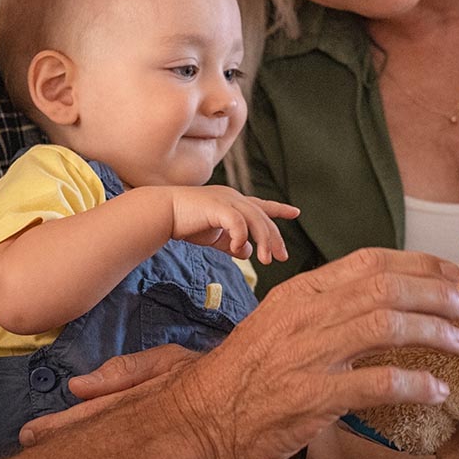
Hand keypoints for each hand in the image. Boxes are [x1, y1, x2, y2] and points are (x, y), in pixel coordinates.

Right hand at [25, 249, 458, 458]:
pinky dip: (413, 384)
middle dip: (435, 295)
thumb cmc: (243, 374)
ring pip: (384, 326)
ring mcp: (307, 354)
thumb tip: (375, 301)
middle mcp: (305, 314)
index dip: (416, 264)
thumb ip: (322, 310)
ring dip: (432, 332)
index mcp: (299, 292)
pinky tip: (437, 391)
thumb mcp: (278, 324)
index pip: (367, 261)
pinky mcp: (311, 398)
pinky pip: (376, 384)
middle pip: (384, 288)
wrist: (199, 417)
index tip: (449, 274)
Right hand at [167, 185, 297, 262]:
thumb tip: (247, 252)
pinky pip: (237, 223)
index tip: (296, 212)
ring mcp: (226, 200)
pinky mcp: (217, 206)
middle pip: (263, 217)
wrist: (163, 212)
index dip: (279, 209)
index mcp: (233, 202)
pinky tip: (238, 250)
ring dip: (263, 241)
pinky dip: (241, 237)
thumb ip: (231, 243)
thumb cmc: (186, 222)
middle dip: (274, 238)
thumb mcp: (214, 235)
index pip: (262, 205)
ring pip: (255, 220)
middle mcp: (233, 197)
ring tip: (265, 261)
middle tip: (280, 257)